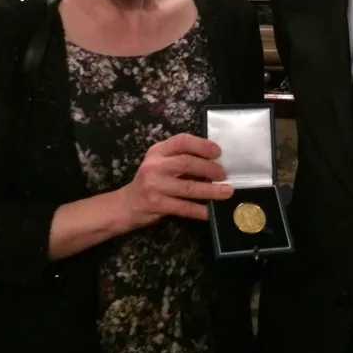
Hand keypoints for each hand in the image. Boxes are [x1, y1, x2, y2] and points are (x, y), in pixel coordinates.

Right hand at [117, 133, 232, 229]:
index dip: (202, 145)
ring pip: (188, 187)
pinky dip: (199, 210)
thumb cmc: (150, 181)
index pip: (182, 141)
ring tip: (226, 192)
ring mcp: (154, 185)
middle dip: (210, 169)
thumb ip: (179, 157)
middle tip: (224, 175)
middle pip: (187, 163)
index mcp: (158, 150)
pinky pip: (183, 207)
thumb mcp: (160, 162)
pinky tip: (210, 211)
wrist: (126, 205)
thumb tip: (213, 160)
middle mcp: (154, 165)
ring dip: (210, 191)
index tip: (218, 152)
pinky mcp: (156, 204)